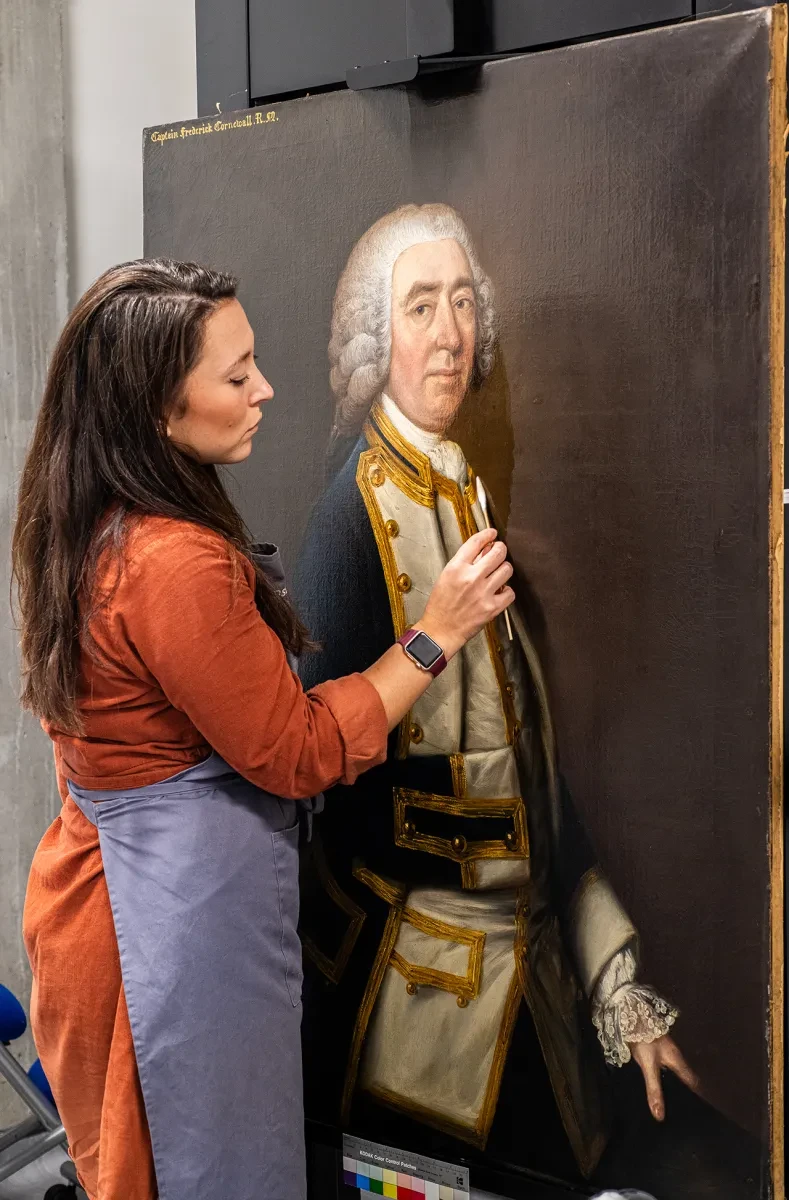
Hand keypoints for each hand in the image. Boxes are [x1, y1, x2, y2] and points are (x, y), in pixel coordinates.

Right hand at [420, 529, 513, 657]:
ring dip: (504, 569)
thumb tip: (482, 551)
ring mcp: (483, 592)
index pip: (476, 542)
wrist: (440, 630)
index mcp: (456, 568)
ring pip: (507, 569)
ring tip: (498, 574)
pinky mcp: (492, 607)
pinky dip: (507, 591)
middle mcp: (471, 577)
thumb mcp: (446, 577)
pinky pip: (510, 592)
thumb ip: (464, 563)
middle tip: (499, 552)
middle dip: (500, 549)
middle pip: (498, 552)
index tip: (492, 533)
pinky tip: (499, 591)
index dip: (488, 534)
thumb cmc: (440, 606)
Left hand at [631, 1035, 699, 1120]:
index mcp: (678, 1063)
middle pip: (684, 1080)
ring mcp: (665, 1054)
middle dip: (683, 1094)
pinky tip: (655, 1086)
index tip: (696, 1112)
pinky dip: (661, 1078)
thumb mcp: (649, 1067)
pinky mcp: (655, 1051)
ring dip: (671, 1086)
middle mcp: (675, 1059)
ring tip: (668, 1104)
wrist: (632, 1016)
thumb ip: (654, 1089)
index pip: (693, 1084)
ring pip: (673, 1074)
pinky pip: (662, 1069)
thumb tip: (660, 1116)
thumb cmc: (645, 1041)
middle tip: (680, 1113)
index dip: (695, 1097)